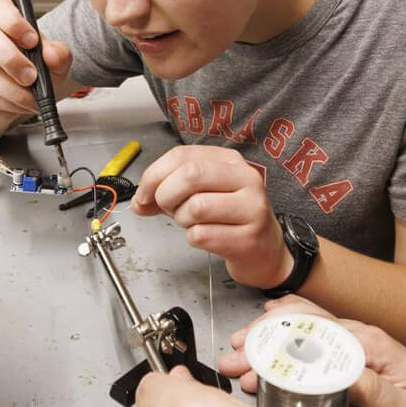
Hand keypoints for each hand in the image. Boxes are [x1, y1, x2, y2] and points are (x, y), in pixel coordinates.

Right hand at [0, 0, 71, 141]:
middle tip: (32, 75)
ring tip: (32, 95)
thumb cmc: (38, 68)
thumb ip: (59, 54)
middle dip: (11, 58)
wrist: (27, 94)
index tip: (32, 39)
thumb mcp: (56, 59)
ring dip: (14, 89)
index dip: (11, 19)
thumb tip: (52, 54)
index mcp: (2, 18)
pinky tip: (22, 102)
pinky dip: (9, 103)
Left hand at [132, 145, 290, 287]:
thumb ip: (169, 189)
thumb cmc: (230, 218)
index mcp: (230, 161)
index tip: (144, 193)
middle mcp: (245, 178)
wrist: (265, 251)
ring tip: (193, 223)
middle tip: (167, 209)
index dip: (154, 175)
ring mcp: (251, 208)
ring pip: (196, 207)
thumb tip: (140, 200)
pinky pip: (202, 235)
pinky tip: (207, 237)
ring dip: (182, 220)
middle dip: (166, 195)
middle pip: (190, 175)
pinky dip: (194, 239)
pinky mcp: (248, 237)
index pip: (182, 155)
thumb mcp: (202, 193)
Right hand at [220, 298, 405, 406]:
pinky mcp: (351, 367)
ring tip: (237, 355)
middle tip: (232, 357)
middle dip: (262, 340)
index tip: (252, 354)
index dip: (279, 342)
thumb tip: (337, 374)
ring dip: (267, 343)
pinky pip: (312, 347)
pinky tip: (266, 345)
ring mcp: (355, 352)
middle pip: (303, 330)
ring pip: (303, 336)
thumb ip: (375, 392)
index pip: (317, 333)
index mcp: (374, 346)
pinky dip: (284, 344)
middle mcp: (362, 342)